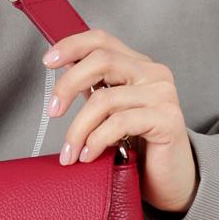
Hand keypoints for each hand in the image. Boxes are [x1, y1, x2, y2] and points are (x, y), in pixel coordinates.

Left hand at [43, 30, 197, 214]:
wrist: (170, 179)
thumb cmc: (141, 146)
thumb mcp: (111, 111)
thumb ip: (95, 87)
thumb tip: (64, 67)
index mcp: (138, 66)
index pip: (102, 40)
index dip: (72, 45)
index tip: (48, 61)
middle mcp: (153, 73)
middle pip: (101, 60)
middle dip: (68, 85)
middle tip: (53, 111)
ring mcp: (163, 94)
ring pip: (105, 99)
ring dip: (79, 129)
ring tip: (71, 152)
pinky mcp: (168, 119)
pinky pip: (120, 123)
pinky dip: (97, 140)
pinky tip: (90, 155)